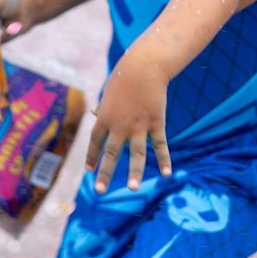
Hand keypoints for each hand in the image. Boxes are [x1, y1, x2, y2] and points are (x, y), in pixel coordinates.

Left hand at [84, 49, 172, 192]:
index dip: (92, 156)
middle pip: (111, 153)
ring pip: (136, 154)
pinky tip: (166, 173)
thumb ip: (103, 105)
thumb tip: (94, 111)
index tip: (90, 170)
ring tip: (132, 189)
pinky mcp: (156, 123)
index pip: (95, 142)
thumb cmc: (124, 77)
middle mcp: (119, 125)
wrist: (144, 66)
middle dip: (105, 173)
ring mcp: (138, 126)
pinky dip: (164, 159)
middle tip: (100, 191)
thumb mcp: (108, 92)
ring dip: (134, 172)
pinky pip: (160, 145)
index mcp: (104, 117)